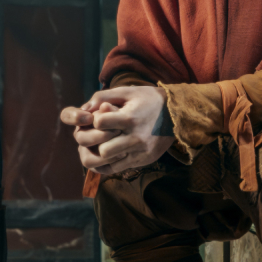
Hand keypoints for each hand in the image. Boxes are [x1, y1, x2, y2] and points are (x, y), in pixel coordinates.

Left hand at [59, 85, 173, 175]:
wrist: (177, 114)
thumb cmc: (149, 100)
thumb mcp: (129, 92)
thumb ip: (105, 96)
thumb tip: (85, 107)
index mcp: (130, 118)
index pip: (100, 123)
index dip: (95, 120)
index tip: (99, 118)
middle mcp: (136, 138)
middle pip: (103, 149)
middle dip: (96, 142)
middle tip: (95, 136)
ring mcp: (140, 152)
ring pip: (109, 162)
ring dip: (100, 154)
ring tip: (98, 145)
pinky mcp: (143, 160)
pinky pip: (118, 169)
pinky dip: (107, 163)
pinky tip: (105, 155)